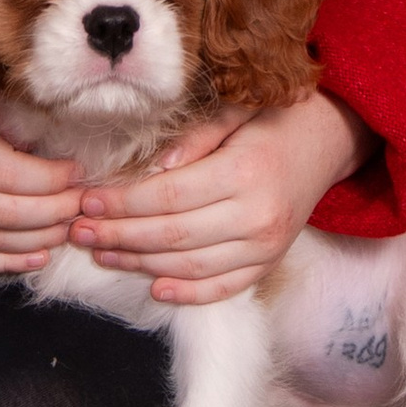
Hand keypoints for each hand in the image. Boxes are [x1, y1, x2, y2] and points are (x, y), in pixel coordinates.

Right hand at [0, 94, 80, 276]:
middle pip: (3, 213)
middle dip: (52, 213)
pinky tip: (39, 256)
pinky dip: (8, 262)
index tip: (78, 173)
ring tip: (68, 230)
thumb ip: (14, 127)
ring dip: (37, 241)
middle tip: (81, 205)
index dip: (50, 180)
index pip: (7, 173)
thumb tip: (67, 161)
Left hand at [71, 90, 371, 305]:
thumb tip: (151, 171)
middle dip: (119, 236)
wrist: (326, 142)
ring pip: (191, 267)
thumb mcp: (233, 112)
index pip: (169, 196)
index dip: (123, 202)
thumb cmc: (271, 120)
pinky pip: (223, 288)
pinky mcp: (269, 264)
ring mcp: (266, 247)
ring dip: (140, 265)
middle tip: (79, 232)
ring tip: (103, 254)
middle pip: (173, 236)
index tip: (87, 201)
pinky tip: (153, 287)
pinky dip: (187, 293)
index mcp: (244, 171)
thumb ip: (192, 140)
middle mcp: (256, 216)